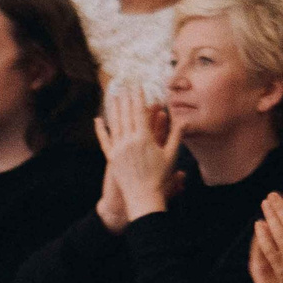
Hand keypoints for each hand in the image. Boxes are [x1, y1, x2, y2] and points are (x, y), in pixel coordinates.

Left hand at [94, 85, 181, 226]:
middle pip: (125, 114)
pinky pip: (105, 140)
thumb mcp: (171, 155)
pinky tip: (98, 120)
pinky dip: (101, 130)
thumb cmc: (160, 177)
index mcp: (144, 139)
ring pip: (114, 124)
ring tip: (113, 96)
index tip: (137, 86)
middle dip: (125, 98)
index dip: (138, 97)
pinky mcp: (111, 157)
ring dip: (113, 109)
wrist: (144, 197)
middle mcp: (129, 141)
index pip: (140, 112)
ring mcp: (118, 149)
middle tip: (123, 85)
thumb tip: (184, 120)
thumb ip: (176, 135)